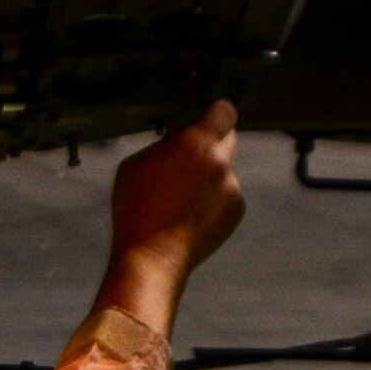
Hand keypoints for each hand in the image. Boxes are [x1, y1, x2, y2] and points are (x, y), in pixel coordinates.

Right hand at [94, 101, 244, 336]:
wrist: (154, 257)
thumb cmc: (137, 210)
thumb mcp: (134, 166)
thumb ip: (162, 144)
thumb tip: (178, 135)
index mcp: (195, 145)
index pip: (224, 112)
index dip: (218, 113)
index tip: (213, 115)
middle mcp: (221, 163)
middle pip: (230, 138)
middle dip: (213, 143)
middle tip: (193, 158)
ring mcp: (232, 188)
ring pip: (224, 170)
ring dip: (210, 176)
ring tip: (181, 200)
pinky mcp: (236, 210)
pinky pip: (227, 194)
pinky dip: (214, 200)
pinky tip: (190, 215)